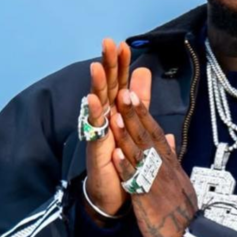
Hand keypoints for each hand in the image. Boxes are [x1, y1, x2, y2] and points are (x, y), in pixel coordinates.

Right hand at [83, 39, 151, 220]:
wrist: (116, 194)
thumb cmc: (123, 158)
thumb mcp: (135, 124)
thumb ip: (140, 100)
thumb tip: (143, 73)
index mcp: (118, 111)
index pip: (120, 83)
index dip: (122, 65)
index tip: (124, 44)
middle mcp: (107, 118)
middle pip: (107, 86)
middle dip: (108, 64)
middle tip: (107, 42)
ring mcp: (100, 132)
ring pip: (98, 104)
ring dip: (97, 85)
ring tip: (97, 66)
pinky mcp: (96, 148)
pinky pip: (95, 129)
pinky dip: (94, 114)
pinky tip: (93, 100)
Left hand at [110, 88, 198, 236]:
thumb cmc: (181, 211)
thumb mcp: (180, 180)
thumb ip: (173, 158)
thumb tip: (170, 139)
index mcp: (171, 164)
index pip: (157, 133)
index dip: (144, 114)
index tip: (133, 94)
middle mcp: (164, 169)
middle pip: (148, 138)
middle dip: (134, 115)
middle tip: (123, 93)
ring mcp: (157, 183)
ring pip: (140, 155)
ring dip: (126, 136)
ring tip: (115, 116)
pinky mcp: (148, 200)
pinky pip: (135, 182)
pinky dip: (125, 168)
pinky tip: (115, 155)